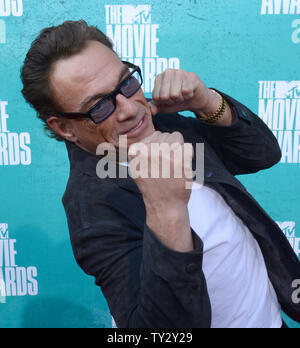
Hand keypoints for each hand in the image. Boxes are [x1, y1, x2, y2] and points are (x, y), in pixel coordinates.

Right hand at [128, 131, 193, 251]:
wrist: (164, 205)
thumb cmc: (153, 186)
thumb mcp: (136, 168)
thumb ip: (139, 151)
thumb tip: (142, 139)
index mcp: (136, 151)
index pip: (155, 135)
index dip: (159, 147)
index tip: (158, 161)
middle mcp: (148, 151)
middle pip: (166, 135)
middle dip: (168, 147)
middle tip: (166, 165)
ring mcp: (164, 156)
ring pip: (176, 137)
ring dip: (177, 149)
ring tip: (172, 165)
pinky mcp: (179, 161)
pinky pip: (187, 147)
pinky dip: (187, 155)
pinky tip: (181, 167)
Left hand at [148, 69, 210, 115]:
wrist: (195, 100)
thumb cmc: (177, 101)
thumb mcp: (163, 105)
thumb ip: (154, 107)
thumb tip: (151, 111)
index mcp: (159, 78)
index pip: (156, 97)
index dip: (164, 102)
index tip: (169, 98)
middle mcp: (168, 72)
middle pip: (164, 96)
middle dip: (172, 101)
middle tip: (177, 97)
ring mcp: (179, 72)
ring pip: (175, 94)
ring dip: (180, 99)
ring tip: (183, 94)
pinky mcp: (191, 76)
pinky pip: (186, 92)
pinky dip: (188, 96)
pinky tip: (190, 92)